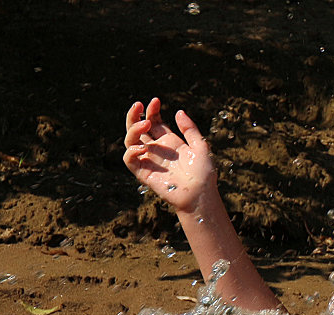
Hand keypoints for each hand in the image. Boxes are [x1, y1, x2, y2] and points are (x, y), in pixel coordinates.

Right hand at [123, 98, 215, 212]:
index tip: (156, 100)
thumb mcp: (200, 146)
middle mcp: (157, 150)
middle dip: (134, 115)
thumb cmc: (203, 173)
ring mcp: (149, 160)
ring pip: (130, 141)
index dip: (152, 110)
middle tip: (138, 105)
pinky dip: (131, 151)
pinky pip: (130, 160)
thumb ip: (190, 129)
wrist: (201, 195)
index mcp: (169, 142)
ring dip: (133, 130)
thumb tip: (178, 111)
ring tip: (145, 124)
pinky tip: (141, 146)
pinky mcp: (144, 173)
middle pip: (138, 129)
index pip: (154, 121)